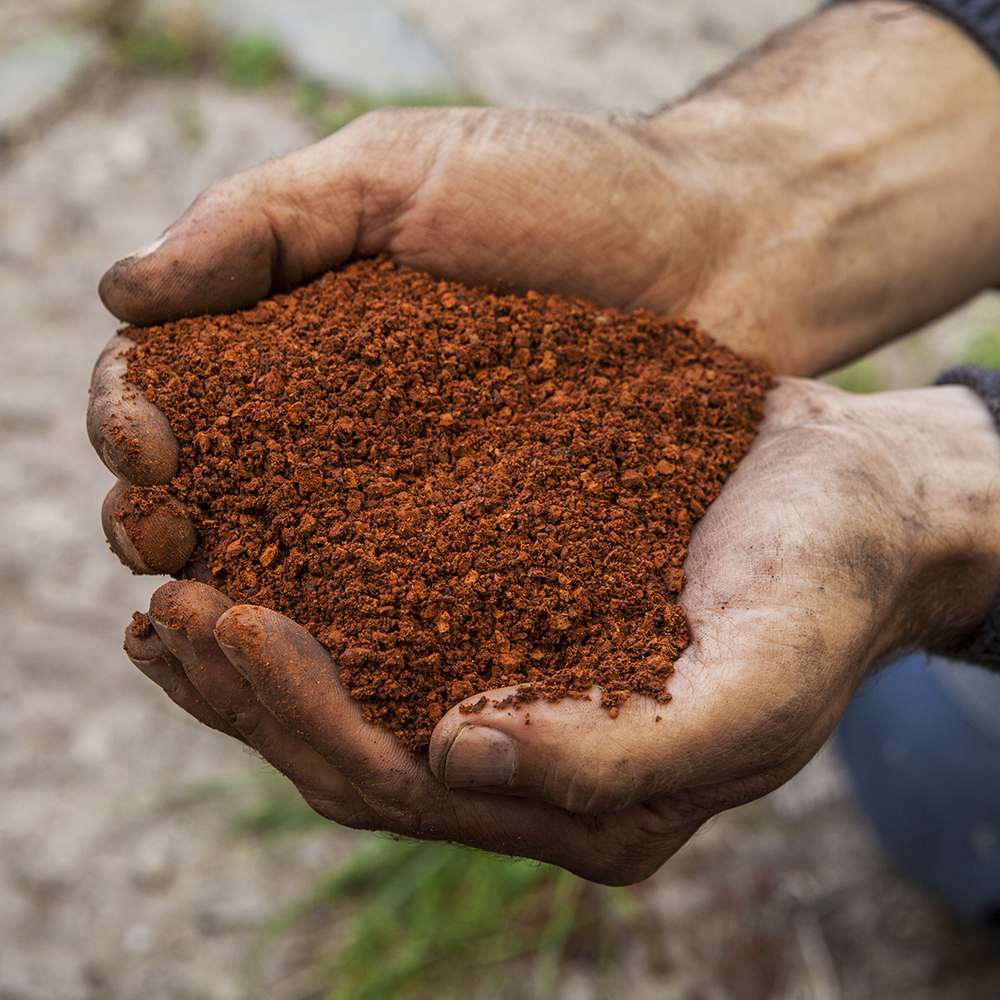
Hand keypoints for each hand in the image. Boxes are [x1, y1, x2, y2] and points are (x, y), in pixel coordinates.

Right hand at [90, 1, 999, 572]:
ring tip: (226, 624)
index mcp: (295, 352)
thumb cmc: (568, 193)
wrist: (723, 251)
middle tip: (168, 548)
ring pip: (295, 581)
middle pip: (215, 507)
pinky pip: (405, 621)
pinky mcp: (490, 567)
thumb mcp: (401, 172)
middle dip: (165, 533)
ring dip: (241, 614)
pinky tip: (335, 666)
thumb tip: (119, 292)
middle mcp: (338, 444)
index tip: (148, 440)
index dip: (136, 427)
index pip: (174, 404)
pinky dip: (356, 649)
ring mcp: (412, 513)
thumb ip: (260, 220)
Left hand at [124, 379, 999, 882]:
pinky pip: (382, 612)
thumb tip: (461, 753)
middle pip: (349, 751)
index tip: (232, 621)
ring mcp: (513, 682)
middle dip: (250, 690)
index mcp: (584, 802)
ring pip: (349, 690)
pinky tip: (249, 543)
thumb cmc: (825, 590)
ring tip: (171, 589)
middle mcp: (531, 759)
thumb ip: (621, 759)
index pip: (404, 787)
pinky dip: (308, 586)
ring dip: (253, 652)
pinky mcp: (509, 607)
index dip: (303, 718)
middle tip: (169, 606)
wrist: (858, 503)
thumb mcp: (754, 691)